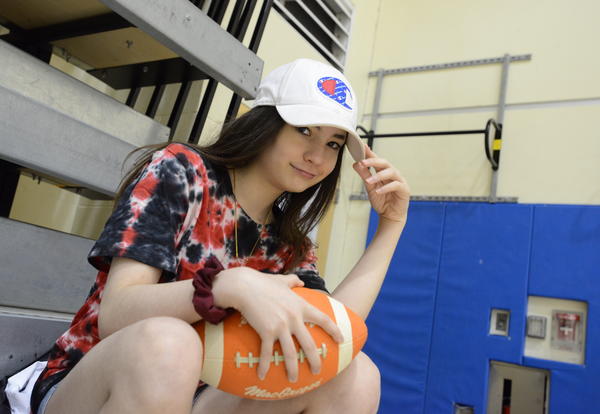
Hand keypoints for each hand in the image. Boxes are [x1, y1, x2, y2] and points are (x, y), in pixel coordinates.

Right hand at [213, 267, 343, 382]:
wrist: (245, 286)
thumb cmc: (262, 282)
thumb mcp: (282, 280)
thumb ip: (293, 281)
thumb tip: (300, 282)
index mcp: (301, 306)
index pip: (323, 319)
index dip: (334, 330)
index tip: (341, 340)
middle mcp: (294, 318)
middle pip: (309, 343)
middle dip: (315, 360)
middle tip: (317, 371)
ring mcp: (281, 326)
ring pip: (290, 353)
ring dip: (292, 369)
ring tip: (294, 380)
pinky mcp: (267, 332)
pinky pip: (267, 353)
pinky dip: (264, 365)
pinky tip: (262, 375)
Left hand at [353, 144, 409, 222]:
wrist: (390, 216)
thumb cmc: (381, 200)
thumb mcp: (370, 187)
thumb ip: (364, 175)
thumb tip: (356, 163)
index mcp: (384, 172)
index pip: (377, 160)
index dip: (370, 153)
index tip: (362, 146)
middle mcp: (393, 174)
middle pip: (385, 163)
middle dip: (373, 161)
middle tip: (362, 162)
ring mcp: (400, 181)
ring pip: (391, 172)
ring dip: (379, 176)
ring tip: (369, 181)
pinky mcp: (404, 189)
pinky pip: (396, 185)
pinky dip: (386, 188)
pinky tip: (378, 191)